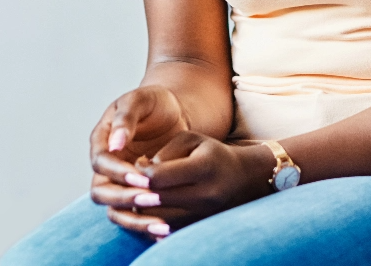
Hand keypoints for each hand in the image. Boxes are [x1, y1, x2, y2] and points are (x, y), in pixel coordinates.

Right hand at [88, 85, 191, 235]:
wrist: (173, 112)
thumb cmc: (154, 102)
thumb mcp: (141, 100)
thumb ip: (126, 118)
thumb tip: (114, 143)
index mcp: (102, 139)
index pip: (100, 162)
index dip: (117, 171)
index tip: (140, 176)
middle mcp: (106, 164)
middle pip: (102, 191)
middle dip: (124, 197)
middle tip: (151, 197)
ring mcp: (117, 181)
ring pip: (114, 208)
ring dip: (133, 217)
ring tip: (159, 220)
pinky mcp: (133, 192)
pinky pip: (131, 214)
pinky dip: (143, 223)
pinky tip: (164, 226)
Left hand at [95, 133, 273, 237]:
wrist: (241, 179)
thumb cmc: (211, 154)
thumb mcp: (192, 139)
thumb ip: (166, 150)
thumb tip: (143, 170)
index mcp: (204, 167)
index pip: (159, 177)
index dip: (141, 174)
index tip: (137, 166)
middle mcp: (206, 194)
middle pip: (157, 201)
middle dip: (138, 192)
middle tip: (129, 184)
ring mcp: (204, 215)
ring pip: (159, 220)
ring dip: (143, 210)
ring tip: (138, 196)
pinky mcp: (199, 227)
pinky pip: (168, 232)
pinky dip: (153, 222)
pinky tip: (148, 210)